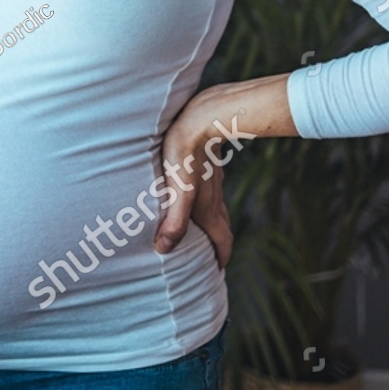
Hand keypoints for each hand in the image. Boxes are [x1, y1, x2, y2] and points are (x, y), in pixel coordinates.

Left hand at [154, 115, 233, 268]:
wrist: (203, 119)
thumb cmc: (186, 154)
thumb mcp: (178, 191)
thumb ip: (174, 221)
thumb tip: (165, 249)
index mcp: (209, 209)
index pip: (222, 240)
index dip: (222, 257)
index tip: (219, 270)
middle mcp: (214, 198)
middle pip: (223, 227)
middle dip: (220, 245)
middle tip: (214, 257)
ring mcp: (213, 182)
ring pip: (218, 209)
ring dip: (214, 224)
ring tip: (204, 231)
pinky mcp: (206, 167)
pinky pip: (211, 192)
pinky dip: (207, 204)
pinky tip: (196, 195)